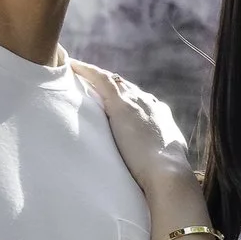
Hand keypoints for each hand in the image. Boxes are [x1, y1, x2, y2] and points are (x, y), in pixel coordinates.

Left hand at [70, 62, 193, 191]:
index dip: (127, 99)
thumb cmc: (166, 174)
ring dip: (96, 76)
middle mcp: (150, 103)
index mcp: (161, 116)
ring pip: (113, 81)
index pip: (141, 101)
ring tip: (77, 70)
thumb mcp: (166, 159)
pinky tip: (72, 65)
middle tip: (91, 82)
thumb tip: (152, 162)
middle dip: (111, 86)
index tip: (115, 101)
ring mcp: (136, 102)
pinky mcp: (121, 104)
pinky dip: (87, 71)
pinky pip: (101, 80)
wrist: (168, 172)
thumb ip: (157, 154)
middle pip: (127, 88)